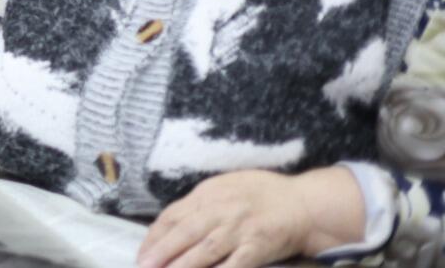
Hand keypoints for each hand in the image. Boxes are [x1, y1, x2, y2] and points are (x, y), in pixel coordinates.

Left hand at [137, 167, 361, 267]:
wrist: (304, 204)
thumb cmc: (263, 193)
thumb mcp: (226, 186)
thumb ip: (201, 202)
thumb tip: (173, 222)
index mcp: (209, 193)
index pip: (174, 215)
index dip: (155, 235)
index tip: (142, 252)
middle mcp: (221, 210)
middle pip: (184, 232)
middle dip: (161, 251)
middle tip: (143, 266)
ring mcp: (240, 230)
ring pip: (204, 250)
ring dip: (182, 264)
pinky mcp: (258, 248)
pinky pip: (234, 264)